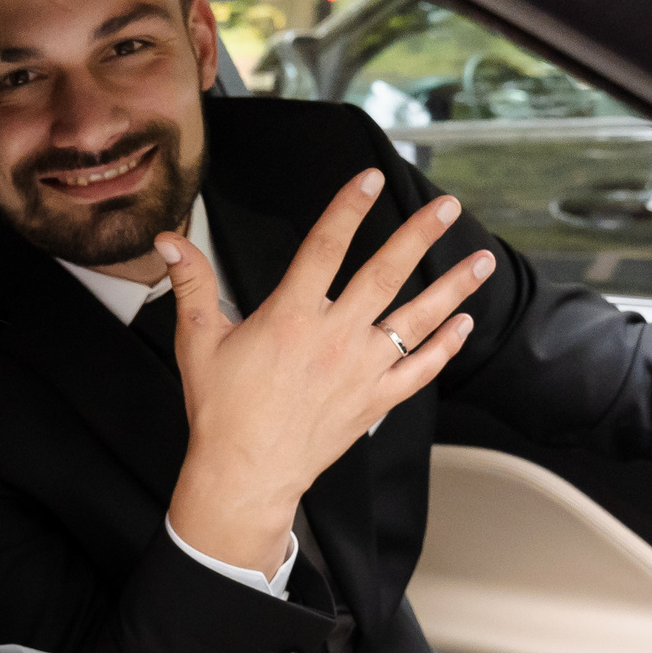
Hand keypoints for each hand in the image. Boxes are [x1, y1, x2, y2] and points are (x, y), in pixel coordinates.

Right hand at [157, 170, 494, 576]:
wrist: (245, 474)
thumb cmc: (220, 409)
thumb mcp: (198, 341)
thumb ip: (192, 284)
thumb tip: (170, 240)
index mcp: (290, 317)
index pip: (324, 248)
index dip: (347, 209)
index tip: (369, 178)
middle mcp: (333, 337)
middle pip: (385, 275)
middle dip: (419, 236)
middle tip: (449, 207)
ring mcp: (360, 370)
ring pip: (416, 320)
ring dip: (452, 288)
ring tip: (481, 261)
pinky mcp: (374, 400)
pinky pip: (419, 369)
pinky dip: (445, 347)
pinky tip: (462, 324)